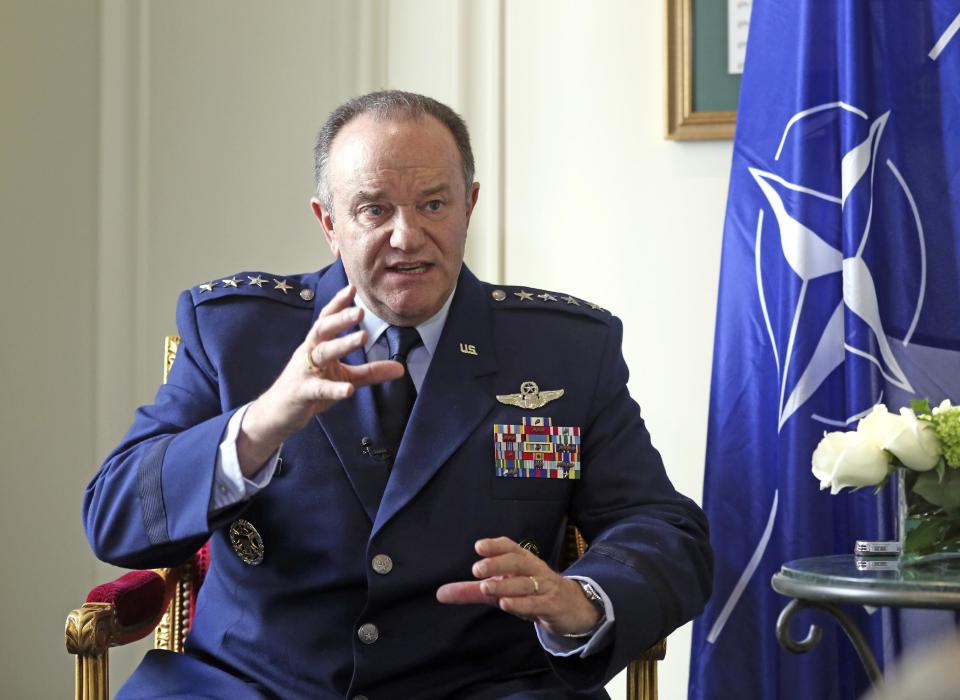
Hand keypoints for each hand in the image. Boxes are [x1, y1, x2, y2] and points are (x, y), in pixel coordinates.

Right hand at [237, 284, 403, 475]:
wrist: (278, 414)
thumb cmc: (311, 389)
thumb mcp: (344, 378)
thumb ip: (371, 372)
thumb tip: (400, 368)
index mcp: (317, 345)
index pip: (327, 319)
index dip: (338, 303)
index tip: (352, 287)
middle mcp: (309, 353)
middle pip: (322, 330)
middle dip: (340, 318)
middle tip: (360, 310)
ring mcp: (304, 372)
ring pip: (322, 354)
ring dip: (341, 344)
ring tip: (362, 337)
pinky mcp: (302, 392)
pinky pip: (318, 389)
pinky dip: (333, 388)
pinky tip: (348, 390)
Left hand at [436, 537, 601, 636]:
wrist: (571, 608)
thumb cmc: (532, 593)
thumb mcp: (501, 590)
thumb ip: (472, 591)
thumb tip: (439, 594)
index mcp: (523, 561)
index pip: (511, 547)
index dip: (496, 545)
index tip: (478, 546)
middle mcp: (535, 570)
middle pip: (518, 561)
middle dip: (498, 563)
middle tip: (477, 569)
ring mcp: (545, 587)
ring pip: (526, 583)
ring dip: (505, 585)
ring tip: (485, 587)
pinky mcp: (552, 606)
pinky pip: (537, 603)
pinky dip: (522, 604)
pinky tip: (506, 604)